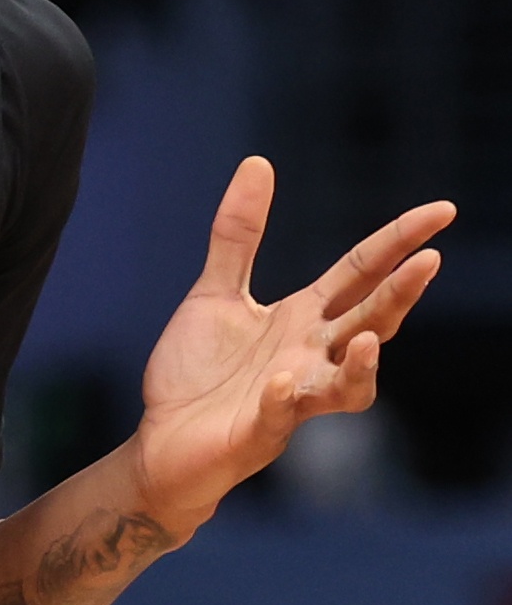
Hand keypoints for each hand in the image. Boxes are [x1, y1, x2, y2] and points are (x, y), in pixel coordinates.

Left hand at [133, 156, 451, 530]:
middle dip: (400, 295)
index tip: (443, 210)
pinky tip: (275, 383)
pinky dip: (282, 400)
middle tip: (430, 261)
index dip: (400, 241)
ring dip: (363, 364)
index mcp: (303, 318)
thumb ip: (238, 236)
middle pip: (370, 321)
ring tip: (370, 339)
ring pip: (347, 384)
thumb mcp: (215, 293)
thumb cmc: (199, 372)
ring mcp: (291, 395)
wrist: (162, 441)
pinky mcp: (259, 431)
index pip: (362, 272)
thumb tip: (258, 162)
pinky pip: (280, 416)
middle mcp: (310, 355)